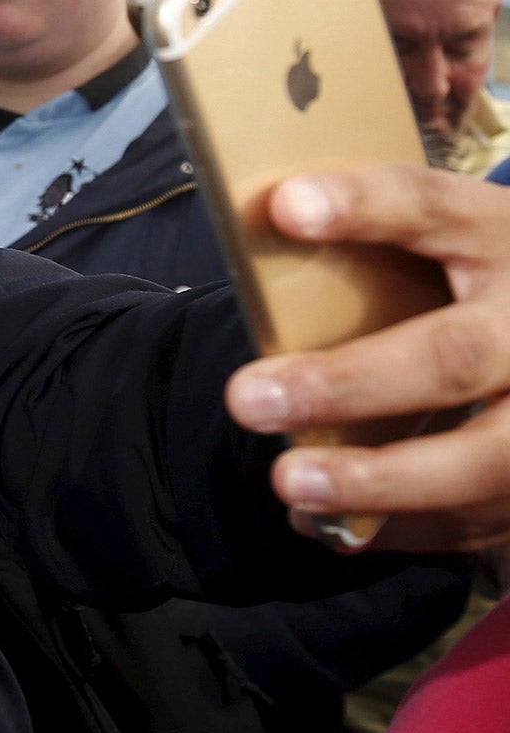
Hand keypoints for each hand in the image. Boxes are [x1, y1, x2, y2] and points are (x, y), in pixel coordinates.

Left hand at [225, 165, 509, 551]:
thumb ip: (377, 252)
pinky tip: (324, 523)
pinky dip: (398, 527)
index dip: (365, 204)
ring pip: (485, 457)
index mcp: (504, 238)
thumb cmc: (476, 288)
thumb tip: (261, 244)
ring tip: (288, 481)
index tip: (287, 205)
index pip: (435, 206)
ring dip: (377, 479)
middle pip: (454, 357)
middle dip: (347, 385)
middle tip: (247, 400)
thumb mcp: (452, 248)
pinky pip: (482, 516)